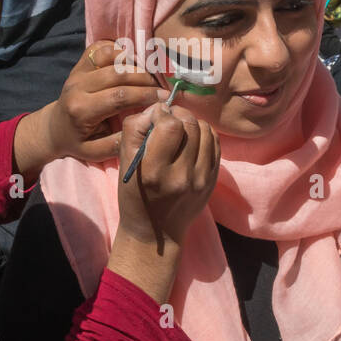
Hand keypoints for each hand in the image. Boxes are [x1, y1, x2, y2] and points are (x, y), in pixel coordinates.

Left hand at [13, 41, 165, 181]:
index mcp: (81, 109)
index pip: (119, 96)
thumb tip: (148, 122)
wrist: (55, 127)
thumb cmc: (78, 141)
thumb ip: (121, 141)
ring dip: (134, 63)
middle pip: (118, 73)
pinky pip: (102, 47)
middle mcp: (77, 86)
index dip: (145, 95)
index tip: (165, 98)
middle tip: (162, 88)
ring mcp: (78, 71)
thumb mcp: (96, 152)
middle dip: (145, 79)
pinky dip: (120, 50)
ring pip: (111, 55)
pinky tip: (132, 63)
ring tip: (150, 76)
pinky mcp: (80, 63)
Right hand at [108, 103, 219, 301]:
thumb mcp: (124, 163)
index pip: (171, 126)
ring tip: (180, 130)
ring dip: (192, 123)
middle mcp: (182, 175)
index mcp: (155, 171)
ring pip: (206, 131)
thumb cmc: (135, 195)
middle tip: (168, 120)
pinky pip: (215, 144)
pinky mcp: (213, 180)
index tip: (155, 117)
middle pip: (191, 125)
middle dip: (178, 115)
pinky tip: (192, 141)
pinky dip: (204, 135)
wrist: (157, 232)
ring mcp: (202, 179)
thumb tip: (158, 109)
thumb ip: (135, 129)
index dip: (163, 113)